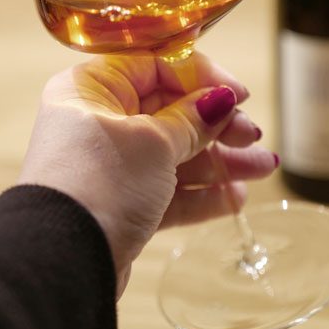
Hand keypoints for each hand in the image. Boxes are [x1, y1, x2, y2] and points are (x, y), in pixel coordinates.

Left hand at [18, 52, 277, 296]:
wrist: (64, 261)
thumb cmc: (100, 184)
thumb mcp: (154, 142)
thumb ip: (192, 119)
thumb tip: (220, 100)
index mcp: (92, 89)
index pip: (155, 67)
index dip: (202, 78)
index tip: (239, 95)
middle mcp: (97, 122)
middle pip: (170, 111)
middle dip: (218, 125)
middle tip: (252, 136)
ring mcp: (109, 166)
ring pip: (175, 154)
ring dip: (220, 160)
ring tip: (264, 168)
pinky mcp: (120, 206)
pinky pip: (168, 192)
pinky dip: (201, 194)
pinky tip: (236, 197)